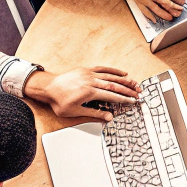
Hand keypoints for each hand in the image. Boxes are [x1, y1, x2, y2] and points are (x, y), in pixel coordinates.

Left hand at [25, 67, 139, 121]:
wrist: (48, 87)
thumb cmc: (59, 101)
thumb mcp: (75, 112)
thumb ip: (94, 114)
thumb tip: (109, 117)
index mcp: (89, 92)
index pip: (111, 96)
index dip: (124, 99)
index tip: (133, 101)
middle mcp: (91, 81)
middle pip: (114, 85)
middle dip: (128, 89)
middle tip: (138, 93)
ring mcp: (89, 74)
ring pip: (111, 76)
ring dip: (124, 80)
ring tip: (135, 83)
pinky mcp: (86, 69)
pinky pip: (103, 68)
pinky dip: (113, 71)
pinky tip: (123, 73)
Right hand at [116, 0, 186, 21]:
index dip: (180, 1)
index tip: (183, 3)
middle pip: (168, 5)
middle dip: (175, 10)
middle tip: (180, 13)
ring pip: (158, 11)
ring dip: (166, 16)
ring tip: (171, 18)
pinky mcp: (139, 2)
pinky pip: (146, 12)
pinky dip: (151, 17)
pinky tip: (155, 20)